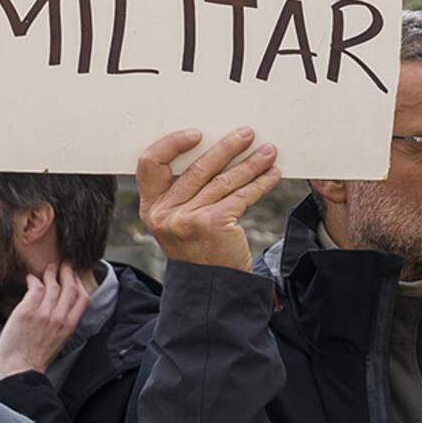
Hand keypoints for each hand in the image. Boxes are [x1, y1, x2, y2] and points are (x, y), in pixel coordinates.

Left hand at [0, 265, 93, 379]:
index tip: (75, 276)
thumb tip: (60, 307)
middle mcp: (59, 318)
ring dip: (51, 273)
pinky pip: (35, 288)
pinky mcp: (27, 312)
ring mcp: (43, 314)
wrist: (20, 370)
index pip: (82, 298)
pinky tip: (31, 278)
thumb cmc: (36, 358)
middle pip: (69, 287)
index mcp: (69, 326)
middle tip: (64, 264)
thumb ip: (61, 323)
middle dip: (68, 271)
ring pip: (52, 285)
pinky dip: (34, 280)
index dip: (79, 283)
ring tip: (48, 269)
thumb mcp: (58, 341)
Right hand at [137, 129, 278, 272]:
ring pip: (223, 180)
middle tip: (247, 134)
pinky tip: (271, 175)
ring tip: (268, 151)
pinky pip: (240, 196)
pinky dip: (259, 183)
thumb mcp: (178, 222)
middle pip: (196, 167)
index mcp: (151, 207)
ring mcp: (187, 219)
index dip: (171, 143)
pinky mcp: (212, 224)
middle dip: (227, 147)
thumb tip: (216, 153)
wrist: (211, 288)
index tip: (197, 134)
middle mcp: (164, 213)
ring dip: (250, 163)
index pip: (149, 163)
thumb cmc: (199, 250)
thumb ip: (184, 194)